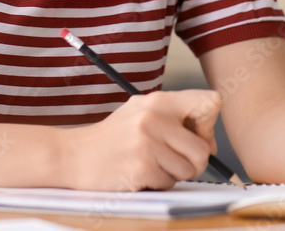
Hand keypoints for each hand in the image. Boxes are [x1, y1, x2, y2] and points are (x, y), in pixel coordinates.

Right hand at [61, 89, 221, 190]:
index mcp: (160, 101)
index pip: (210, 102)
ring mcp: (148, 143)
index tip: (194, 133)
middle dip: (193, 162)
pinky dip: (158, 184)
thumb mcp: (142, 113)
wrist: (74, 155)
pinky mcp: (142, 167)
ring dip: (174, 174)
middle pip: (203, 148)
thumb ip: (175, 119)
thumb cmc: (113, 138)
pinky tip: (140, 174)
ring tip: (152, 165)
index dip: (208, 124)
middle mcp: (155, 118)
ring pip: (189, 169)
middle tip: (173, 161)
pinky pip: (169, 183)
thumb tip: (209, 140)